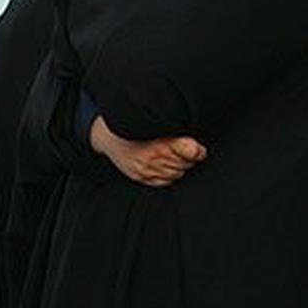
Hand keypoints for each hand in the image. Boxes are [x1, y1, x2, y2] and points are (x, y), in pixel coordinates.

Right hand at [89, 115, 206, 187]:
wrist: (108, 136)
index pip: (188, 152)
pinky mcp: (140, 178)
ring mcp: (145, 170)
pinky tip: (164, 165)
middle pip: (184, 164)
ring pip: (176, 174)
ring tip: (172, 156)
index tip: (199, 150)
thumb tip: (199, 149)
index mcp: (159, 144)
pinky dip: (169, 175)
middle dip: (187, 158)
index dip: (196, 151)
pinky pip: (164, 182)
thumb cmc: (134, 126)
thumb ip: (179, 138)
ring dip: (178, 166)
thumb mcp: (156, 125)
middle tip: (184, 150)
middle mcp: (151, 159)